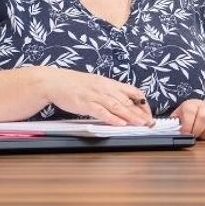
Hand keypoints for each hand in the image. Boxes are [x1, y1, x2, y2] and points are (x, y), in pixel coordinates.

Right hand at [36, 68, 152, 124]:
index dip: (143, 103)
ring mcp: (95, 96)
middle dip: (140, 113)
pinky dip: (112, 118)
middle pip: (127, 101)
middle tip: (150, 122)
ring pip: (117, 106)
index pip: (133, 92)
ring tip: (140, 123)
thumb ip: (110, 92)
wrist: (54, 82)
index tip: (149, 113)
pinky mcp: (85, 103)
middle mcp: (105, 88)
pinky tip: (120, 123)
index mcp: (110, 83)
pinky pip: (101, 111)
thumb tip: (124, 103)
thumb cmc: (74, 84)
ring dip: (130, 116)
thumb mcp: (97, 84)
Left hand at [170, 99, 204, 139]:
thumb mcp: (178, 117)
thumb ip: (174, 124)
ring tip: (200, 136)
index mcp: (192, 104)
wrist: (201, 112)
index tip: (184, 134)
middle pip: (204, 118)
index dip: (187, 125)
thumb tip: (171, 133)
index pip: (190, 112)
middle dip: (197, 131)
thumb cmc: (187, 117)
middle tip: (193, 136)